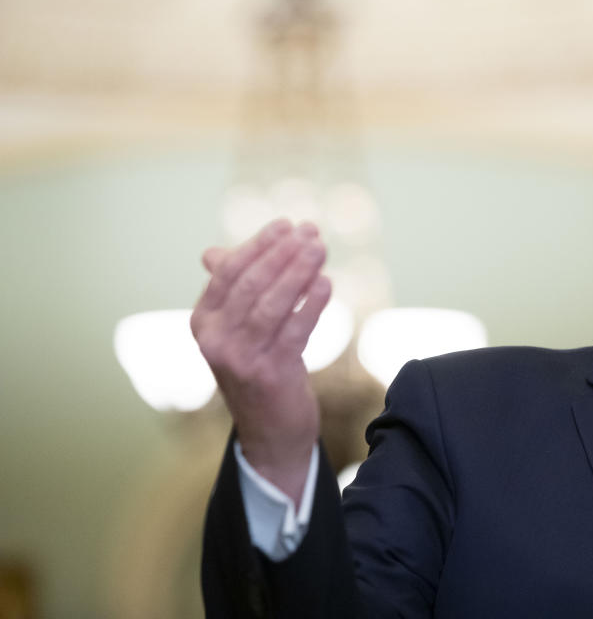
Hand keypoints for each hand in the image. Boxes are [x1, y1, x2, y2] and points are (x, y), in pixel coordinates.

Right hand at [191, 218, 330, 502]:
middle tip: (311, 232)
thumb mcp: (238, 330)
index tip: (288, 225)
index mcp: (203, 322)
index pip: (229, 272)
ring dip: (298, 272)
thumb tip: (212, 252)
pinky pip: (294, 330)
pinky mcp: (270, 374)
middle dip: (283, 253)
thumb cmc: (258, 368)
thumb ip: (231, 290)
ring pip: (272, 304)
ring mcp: (241, 359)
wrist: (270, 431)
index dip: (259, 245)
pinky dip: (311, 304)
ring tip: (320, 249)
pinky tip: (326, 284)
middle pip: (251, 284)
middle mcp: (216, 340)